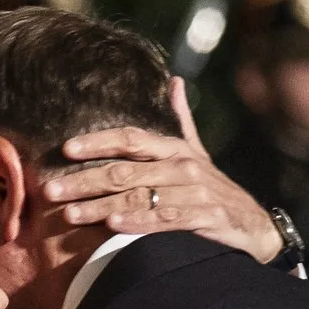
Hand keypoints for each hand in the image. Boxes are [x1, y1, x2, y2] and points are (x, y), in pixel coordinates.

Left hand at [47, 75, 283, 260]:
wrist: (257, 228)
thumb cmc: (216, 191)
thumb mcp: (198, 154)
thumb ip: (181, 121)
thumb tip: (174, 80)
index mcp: (176, 148)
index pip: (130, 138)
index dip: (97, 142)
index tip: (64, 149)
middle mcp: (184, 166)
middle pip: (126, 171)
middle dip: (85, 180)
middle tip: (51, 189)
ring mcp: (196, 192)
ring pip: (139, 196)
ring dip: (101, 206)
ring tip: (70, 214)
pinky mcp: (207, 218)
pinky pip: (166, 219)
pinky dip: (139, 222)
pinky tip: (114, 226)